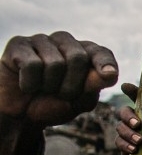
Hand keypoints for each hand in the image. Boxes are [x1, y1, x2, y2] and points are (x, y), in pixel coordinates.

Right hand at [0, 32, 116, 127]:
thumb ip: (94, 87)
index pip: (101, 53)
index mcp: (85, 54)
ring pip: (55, 63)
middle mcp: (65, 42)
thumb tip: (110, 73)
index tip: (110, 75)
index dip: (105, 63)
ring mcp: (42, 40)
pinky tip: (27, 85)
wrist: (22, 114)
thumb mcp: (79, 101)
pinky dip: (31, 83)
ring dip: (50, 86)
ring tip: (43, 89)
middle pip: (78, 57)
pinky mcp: (19, 44)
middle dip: (72, 85)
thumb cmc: (54, 104)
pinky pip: (32, 65)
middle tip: (61, 95)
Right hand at [115, 86, 141, 154]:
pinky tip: (134, 150)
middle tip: (138, 125)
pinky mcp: (125, 146)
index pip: (137, 99)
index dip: (130, 91)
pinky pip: (118, 142)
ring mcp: (129, 134)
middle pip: (123, 112)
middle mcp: (136, 122)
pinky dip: (125, 145)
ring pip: (119, 127)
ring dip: (128, 134)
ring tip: (140, 142)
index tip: (126, 86)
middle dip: (128, 117)